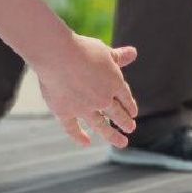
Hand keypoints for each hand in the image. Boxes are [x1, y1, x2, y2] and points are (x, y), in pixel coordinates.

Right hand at [34, 32, 137, 147]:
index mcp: (114, 84)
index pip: (126, 98)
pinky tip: (86, 142)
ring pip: (101, 125)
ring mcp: (84, 109)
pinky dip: (79, 136)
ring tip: (122, 143)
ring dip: (112, 135)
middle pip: (117, 114)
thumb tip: (134, 53)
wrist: (57, 55)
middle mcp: (102, 100)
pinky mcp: (65, 112)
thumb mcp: (104, 51)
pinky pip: (73, 129)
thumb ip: (118, 56)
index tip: (133, 113)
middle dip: (125, 122)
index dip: (130, 106)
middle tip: (130, 129)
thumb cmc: (81, 49)